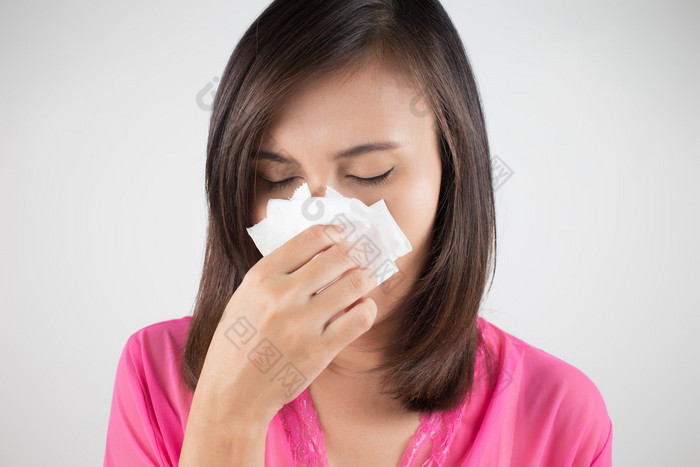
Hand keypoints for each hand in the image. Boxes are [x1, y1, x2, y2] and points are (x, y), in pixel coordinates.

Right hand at [193, 224, 378, 428]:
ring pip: (355, 284)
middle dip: (356, 254)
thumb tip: (318, 250)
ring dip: (366, 279)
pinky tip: (361, 310)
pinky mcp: (319, 350)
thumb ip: (276, 274)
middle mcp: (282, 295)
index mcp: (262, 277)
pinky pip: (360, 318)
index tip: (343, 238)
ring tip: (365, 282)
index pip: (312, 237)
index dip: (336, 234)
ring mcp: (302, 323)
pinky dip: (367, 309)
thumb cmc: (238, 345)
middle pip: (339, 256)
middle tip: (361, 259)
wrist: (231, 394)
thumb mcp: (245, 298)